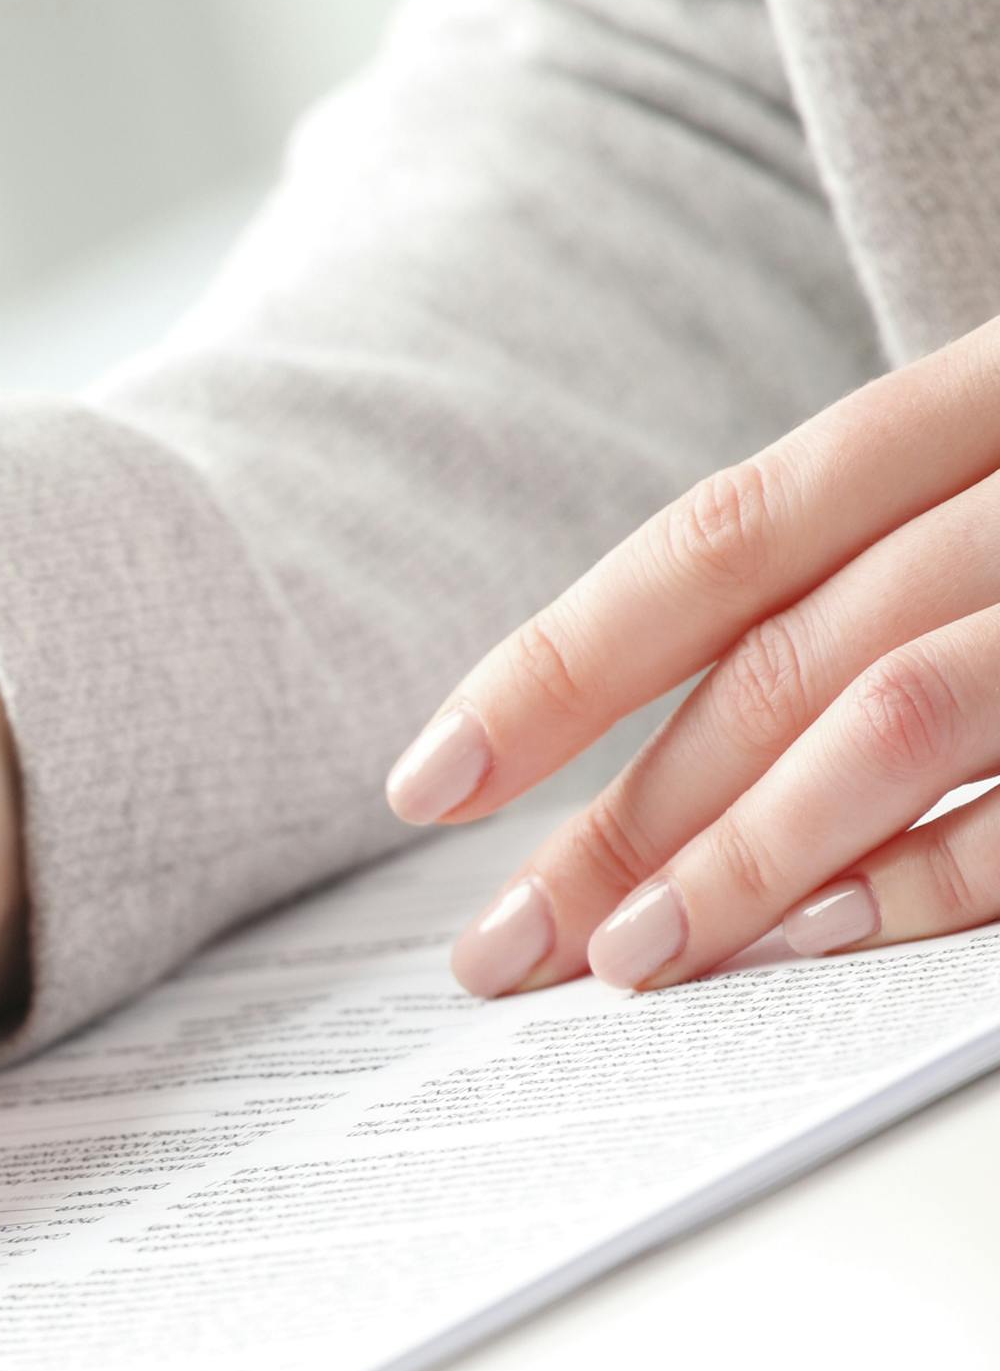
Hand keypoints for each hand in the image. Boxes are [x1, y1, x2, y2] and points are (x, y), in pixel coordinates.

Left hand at [383, 317, 999, 995]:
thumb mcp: (988, 519)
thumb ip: (857, 610)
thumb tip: (650, 801)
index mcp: (986, 403)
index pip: (726, 538)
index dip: (562, 661)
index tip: (427, 779)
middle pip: (785, 649)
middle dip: (623, 809)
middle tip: (501, 944)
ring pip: (903, 705)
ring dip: (746, 851)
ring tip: (624, 967)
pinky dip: (923, 880)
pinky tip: (810, 947)